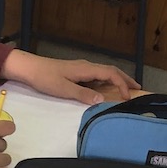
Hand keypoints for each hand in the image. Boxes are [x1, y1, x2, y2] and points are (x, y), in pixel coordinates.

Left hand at [0, 50, 139, 104]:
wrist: (29, 69)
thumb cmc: (45, 78)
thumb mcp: (64, 89)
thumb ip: (83, 95)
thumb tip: (102, 100)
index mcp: (86, 69)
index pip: (111, 74)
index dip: (122, 84)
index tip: (128, 96)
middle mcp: (86, 67)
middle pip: (111, 71)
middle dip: (125, 79)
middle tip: (137, 88)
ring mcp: (81, 69)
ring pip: (104, 73)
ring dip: (116, 80)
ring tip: (125, 89)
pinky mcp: (76, 73)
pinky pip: (96, 77)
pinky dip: (106, 82)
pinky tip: (105, 89)